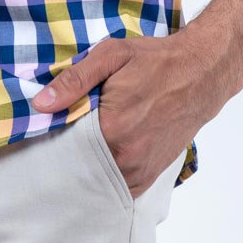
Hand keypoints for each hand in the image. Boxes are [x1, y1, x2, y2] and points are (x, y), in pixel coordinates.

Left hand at [32, 30, 219, 197]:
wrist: (201, 74)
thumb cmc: (156, 61)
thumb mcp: (112, 55)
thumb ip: (74, 80)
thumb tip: (40, 103)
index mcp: (111, 128)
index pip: (64, 145)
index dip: (51, 136)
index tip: (43, 129)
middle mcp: (125, 157)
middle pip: (79, 165)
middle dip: (66, 153)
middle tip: (58, 136)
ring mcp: (139, 170)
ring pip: (97, 179)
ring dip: (86, 166)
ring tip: (80, 144)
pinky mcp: (150, 176)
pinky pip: (117, 186)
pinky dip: (105, 175)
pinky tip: (100, 156)